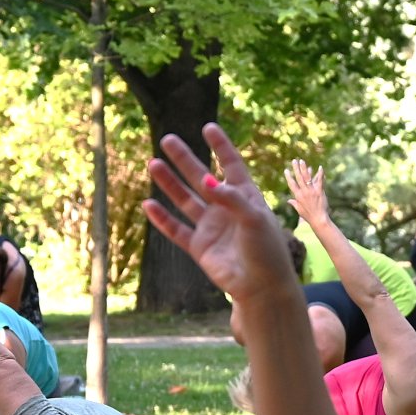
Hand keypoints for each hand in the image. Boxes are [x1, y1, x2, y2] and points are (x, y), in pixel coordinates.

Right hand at [142, 124, 289, 300]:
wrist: (262, 287)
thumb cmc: (267, 251)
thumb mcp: (254, 219)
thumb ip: (231, 198)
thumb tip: (206, 179)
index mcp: (247, 198)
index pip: (232, 166)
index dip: (221, 147)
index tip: (208, 127)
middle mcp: (226, 209)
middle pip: (201, 178)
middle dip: (185, 159)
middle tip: (167, 139)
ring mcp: (212, 227)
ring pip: (185, 200)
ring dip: (169, 183)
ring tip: (153, 163)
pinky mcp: (200, 247)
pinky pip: (177, 229)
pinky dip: (163, 218)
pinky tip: (148, 204)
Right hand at [284, 159, 329, 226]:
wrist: (319, 219)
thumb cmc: (309, 216)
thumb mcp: (299, 210)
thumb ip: (294, 203)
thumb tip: (288, 200)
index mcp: (298, 196)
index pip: (292, 184)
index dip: (289, 177)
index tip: (286, 170)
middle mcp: (304, 192)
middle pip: (298, 178)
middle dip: (296, 168)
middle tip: (294, 161)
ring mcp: (311, 191)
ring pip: (307, 177)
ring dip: (304, 168)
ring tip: (302, 161)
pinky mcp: (319, 191)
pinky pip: (320, 181)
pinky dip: (320, 174)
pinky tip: (320, 167)